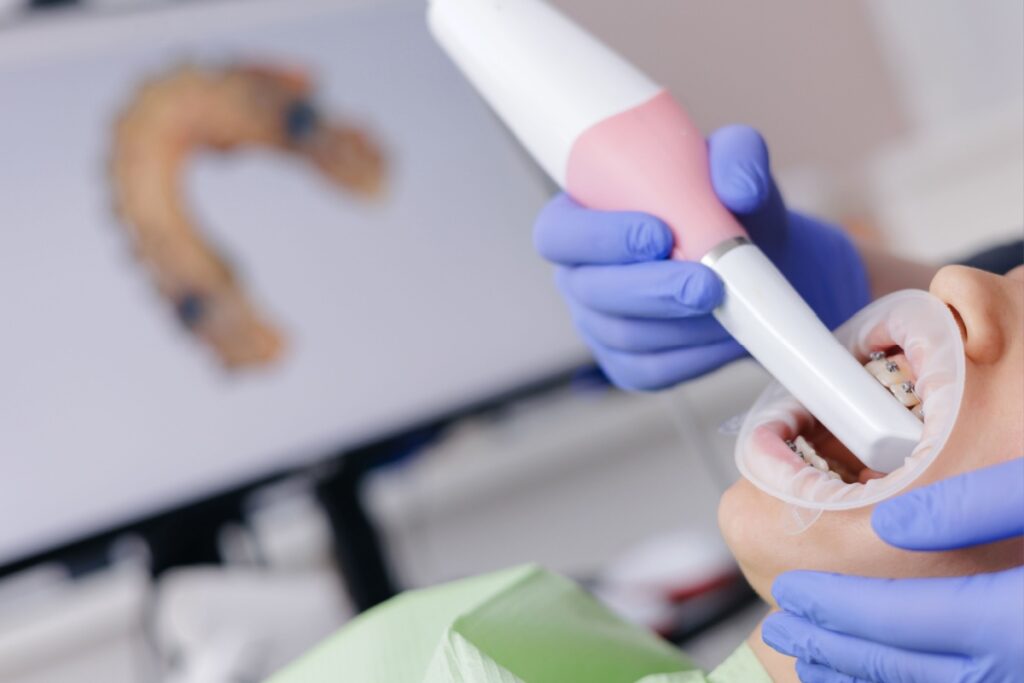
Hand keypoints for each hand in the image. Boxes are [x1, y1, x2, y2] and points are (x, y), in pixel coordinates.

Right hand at [533, 125, 869, 389]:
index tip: (659, 233)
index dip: (597, 238)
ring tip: (734, 306)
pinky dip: (694, 357)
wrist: (758, 265)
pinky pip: (650, 370)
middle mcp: (578, 275)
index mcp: (580, 218)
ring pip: (624, 334)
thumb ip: (737, 156)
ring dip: (681, 324)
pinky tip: (729, 336)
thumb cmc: (728, 209)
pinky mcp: (629, 365)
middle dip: (651, 289)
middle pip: (591, 291)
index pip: (558, 234)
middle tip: (708, 284)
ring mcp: (598, 325)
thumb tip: (739, 189)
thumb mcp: (735, 164)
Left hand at [763, 458, 1023, 682]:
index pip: (898, 614)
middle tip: (781, 625)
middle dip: (830, 642)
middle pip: (895, 662)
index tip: (790, 589)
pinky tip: (863, 674)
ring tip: (807, 655)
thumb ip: (971, 505)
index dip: (834, 601)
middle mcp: (1010, 669)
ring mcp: (1015, 682)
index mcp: (1008, 618)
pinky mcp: (1018, 681)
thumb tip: (890, 522)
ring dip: (854, 670)